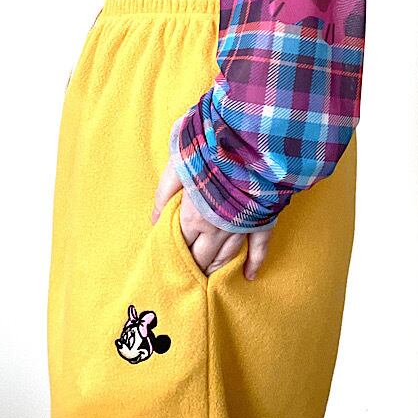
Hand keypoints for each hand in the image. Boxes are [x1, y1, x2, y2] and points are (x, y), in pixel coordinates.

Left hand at [152, 157, 272, 279]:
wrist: (250, 136)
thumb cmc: (209, 147)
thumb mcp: (178, 164)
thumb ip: (164, 193)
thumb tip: (154, 220)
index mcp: (194, 216)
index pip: (181, 246)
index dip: (176, 256)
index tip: (170, 266)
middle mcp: (218, 228)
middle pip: (204, 257)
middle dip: (195, 268)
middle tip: (188, 280)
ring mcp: (242, 225)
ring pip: (229, 256)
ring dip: (218, 270)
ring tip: (209, 281)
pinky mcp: (263, 219)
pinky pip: (260, 247)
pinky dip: (254, 262)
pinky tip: (249, 276)